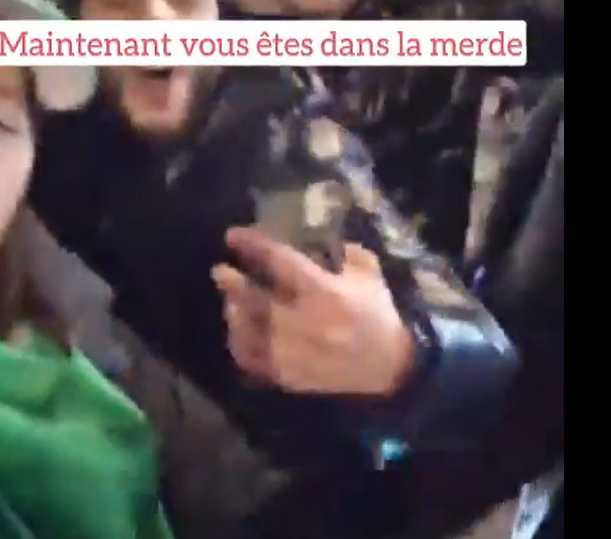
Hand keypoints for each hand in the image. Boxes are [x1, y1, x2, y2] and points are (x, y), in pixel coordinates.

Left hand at [212, 228, 415, 396]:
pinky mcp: (290, 374)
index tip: (234, 235)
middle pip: (255, 299)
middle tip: (220, 271)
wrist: (391, 369)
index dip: (253, 246)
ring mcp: (294, 352)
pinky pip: (254, 361)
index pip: (280, 262)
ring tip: (229, 303)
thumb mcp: (371, 276)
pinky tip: (238, 334)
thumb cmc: (379, 317)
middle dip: (233, 283)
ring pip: (249, 331)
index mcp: (324, 292)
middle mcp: (303, 321)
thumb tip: (326, 242)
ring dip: (234, 314)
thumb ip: (350, 254)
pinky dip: (240, 346)